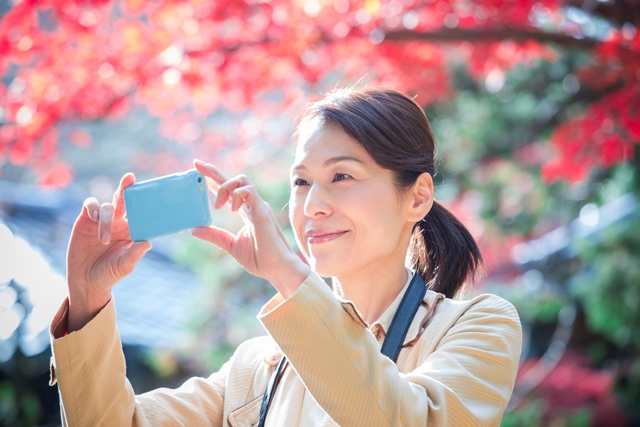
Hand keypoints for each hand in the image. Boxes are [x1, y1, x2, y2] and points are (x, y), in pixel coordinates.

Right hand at [66, 173, 151, 332]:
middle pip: (124, 199)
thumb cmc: (109, 273)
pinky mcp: (85, 220)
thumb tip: (148, 242)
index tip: (152, 192)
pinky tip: (93, 217)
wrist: (86, 281)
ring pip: (106, 206)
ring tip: (103, 239)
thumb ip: (134, 255)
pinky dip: (92, 208)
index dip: (144, 201)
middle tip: (130, 178)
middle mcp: (118, 222)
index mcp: (132, 230)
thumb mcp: (124, 266)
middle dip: (126, 188)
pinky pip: (90, 206)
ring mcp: (102, 220)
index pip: (140, 212)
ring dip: (105, 219)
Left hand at [191, 159, 309, 297]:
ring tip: (218, 205)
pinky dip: (236, 195)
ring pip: (242, 180)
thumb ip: (215, 236)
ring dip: (225, 187)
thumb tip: (194, 229)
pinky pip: (248, 191)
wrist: (277, 269)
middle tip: (197, 165)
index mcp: (246, 212)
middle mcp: (252, 205)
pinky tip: (232, 209)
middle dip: (214, 171)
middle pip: (234, 180)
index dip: (214, 180)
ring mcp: (258, 206)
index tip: (198, 171)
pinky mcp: (262, 210)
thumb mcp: (231, 245)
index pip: (229, 191)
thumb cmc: (260, 259)